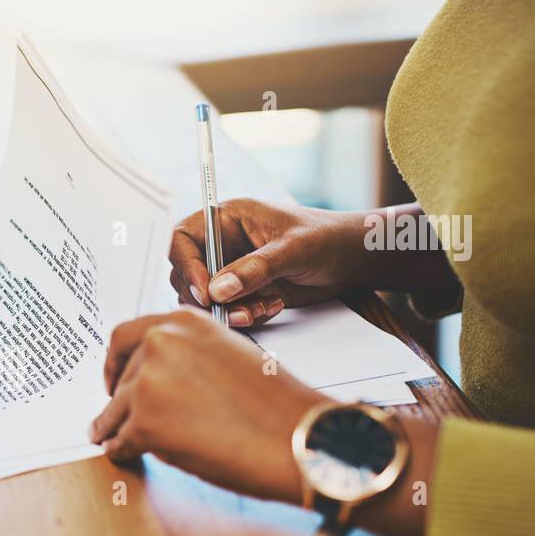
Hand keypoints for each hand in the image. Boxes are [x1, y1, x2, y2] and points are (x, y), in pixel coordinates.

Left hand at [90, 308, 323, 502]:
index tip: (112, 378)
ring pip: (114, 411)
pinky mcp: (146, 423)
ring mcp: (149, 382)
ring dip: (111, 427)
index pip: (126, 336)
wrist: (296, 438)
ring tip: (110, 438)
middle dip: (118, 399)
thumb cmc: (275, 404)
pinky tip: (124, 453)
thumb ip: (188, 355)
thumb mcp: (229, 354)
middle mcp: (162, 344)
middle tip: (115, 415)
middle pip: (120, 377)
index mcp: (184, 322)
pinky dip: (120, 450)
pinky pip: (119, 441)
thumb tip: (156, 376)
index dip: (114, 362)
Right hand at [170, 198, 380, 327]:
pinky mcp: (243, 292)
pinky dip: (245, 316)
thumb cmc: (326, 239)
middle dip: (207, 297)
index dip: (186, 265)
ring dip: (229, 310)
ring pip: (206, 298)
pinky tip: (273, 306)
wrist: (352, 261)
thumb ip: (254, 269)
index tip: (204, 291)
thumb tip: (217, 291)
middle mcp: (222, 244)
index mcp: (226, 219)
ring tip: (260, 309)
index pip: (182, 239)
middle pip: (187, 274)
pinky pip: (227, 311)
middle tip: (233, 310)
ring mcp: (231, 270)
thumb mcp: (291, 249)